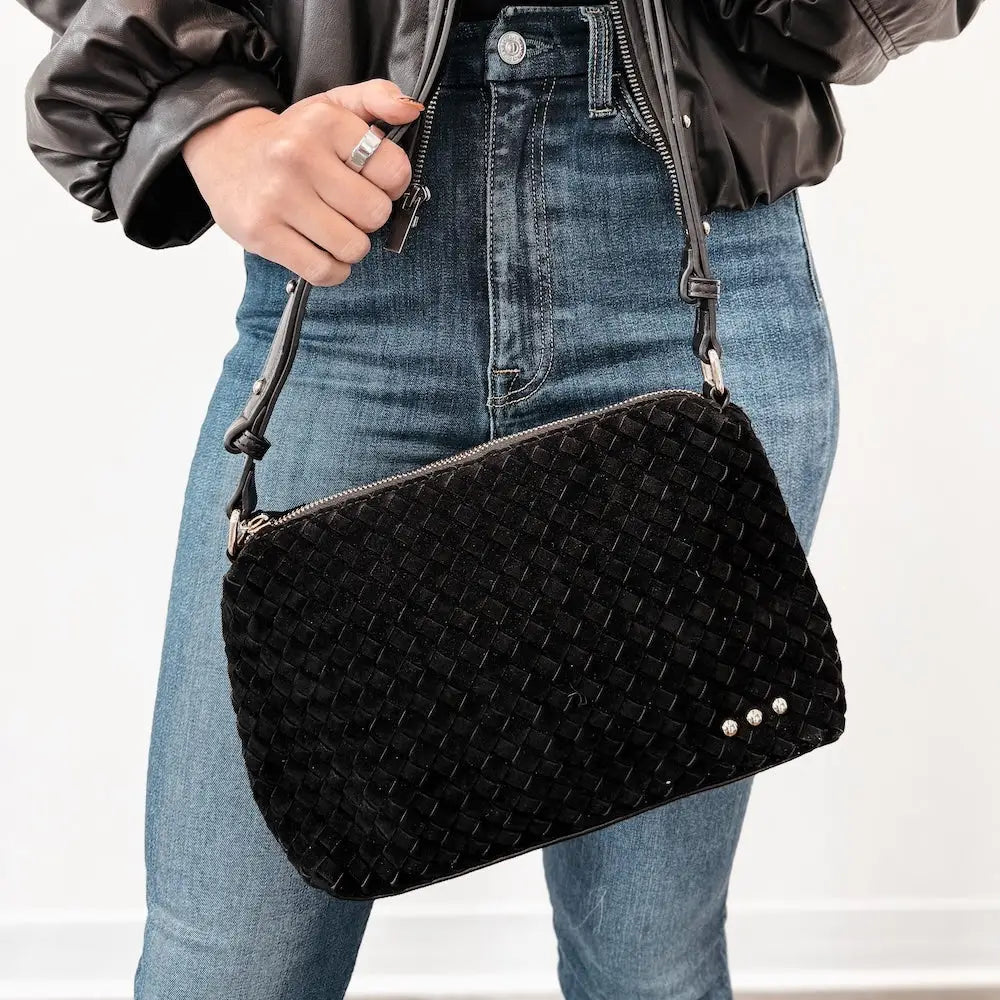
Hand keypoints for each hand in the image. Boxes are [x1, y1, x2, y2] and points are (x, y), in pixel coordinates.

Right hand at [182, 79, 423, 285]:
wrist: (224, 154)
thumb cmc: (292, 138)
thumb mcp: (332, 107)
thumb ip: (377, 99)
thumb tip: (412, 109)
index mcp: (323, 121)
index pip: (393, 170)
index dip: (392, 183)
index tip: (373, 181)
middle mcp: (298, 156)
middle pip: (375, 214)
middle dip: (369, 216)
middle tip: (349, 207)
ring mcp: (278, 198)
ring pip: (352, 247)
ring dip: (351, 245)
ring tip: (334, 228)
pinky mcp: (262, 234)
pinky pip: (324, 271)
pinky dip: (332, 269)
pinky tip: (322, 251)